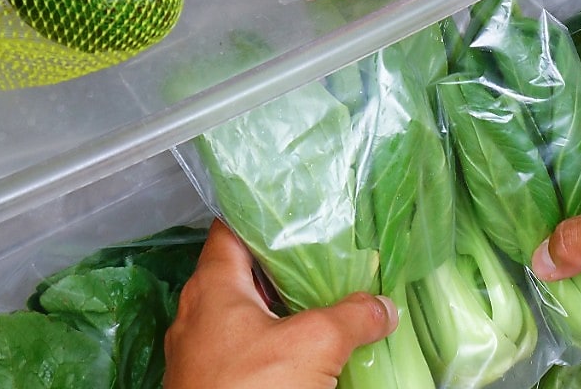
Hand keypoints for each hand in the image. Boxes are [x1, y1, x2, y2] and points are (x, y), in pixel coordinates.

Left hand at [164, 220, 397, 388]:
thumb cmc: (252, 388)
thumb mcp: (314, 345)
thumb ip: (352, 316)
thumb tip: (384, 307)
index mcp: (211, 286)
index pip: (230, 228)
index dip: (263, 215)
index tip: (298, 210)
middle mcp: (197, 313)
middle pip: (241, 272)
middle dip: (282, 266)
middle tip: (323, 256)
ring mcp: (200, 352)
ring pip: (243, 314)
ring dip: (279, 308)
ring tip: (321, 300)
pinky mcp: (210, 382)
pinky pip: (242, 348)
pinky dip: (270, 341)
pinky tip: (302, 350)